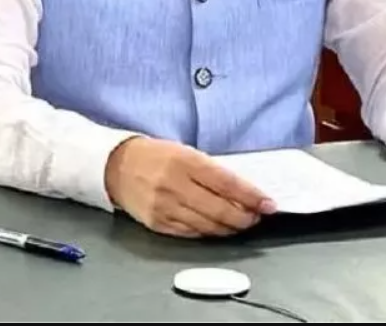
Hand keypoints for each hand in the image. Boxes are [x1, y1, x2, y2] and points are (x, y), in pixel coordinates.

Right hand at [104, 136, 276, 237]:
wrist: (116, 165)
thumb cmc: (156, 156)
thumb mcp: (185, 152)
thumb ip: (211, 171)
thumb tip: (242, 191)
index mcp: (185, 161)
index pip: (227, 183)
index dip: (251, 196)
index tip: (268, 204)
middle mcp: (175, 185)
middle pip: (220, 209)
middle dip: (245, 217)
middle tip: (257, 217)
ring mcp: (165, 207)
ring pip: (207, 226)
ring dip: (230, 228)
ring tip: (241, 223)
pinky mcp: (157, 223)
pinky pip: (191, 233)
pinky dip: (209, 233)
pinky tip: (218, 228)